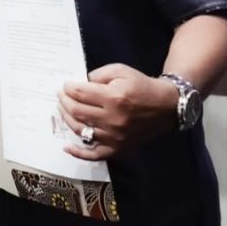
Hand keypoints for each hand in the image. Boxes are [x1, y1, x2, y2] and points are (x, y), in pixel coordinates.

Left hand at [59, 63, 180, 160]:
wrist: (166, 106)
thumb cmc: (141, 85)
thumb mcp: (120, 70)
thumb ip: (98, 74)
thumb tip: (79, 84)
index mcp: (114, 97)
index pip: (80, 94)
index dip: (68, 88)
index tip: (65, 85)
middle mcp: (112, 119)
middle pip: (77, 111)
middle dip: (64, 101)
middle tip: (60, 95)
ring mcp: (115, 137)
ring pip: (81, 130)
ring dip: (66, 119)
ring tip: (62, 109)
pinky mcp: (118, 148)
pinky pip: (95, 155)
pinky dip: (79, 153)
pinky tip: (66, 147)